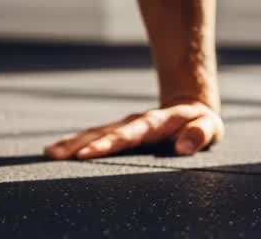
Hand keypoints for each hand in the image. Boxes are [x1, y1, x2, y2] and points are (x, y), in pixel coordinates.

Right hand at [44, 101, 224, 159]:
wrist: (191, 104)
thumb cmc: (202, 121)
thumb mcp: (211, 127)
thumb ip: (201, 134)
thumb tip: (184, 146)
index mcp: (156, 122)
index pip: (130, 133)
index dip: (110, 143)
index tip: (90, 152)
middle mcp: (135, 122)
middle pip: (105, 132)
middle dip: (82, 144)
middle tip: (58, 155)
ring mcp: (124, 125)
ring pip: (94, 132)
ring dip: (72, 142)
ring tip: (50, 152)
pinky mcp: (118, 130)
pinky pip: (93, 135)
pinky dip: (74, 142)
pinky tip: (55, 150)